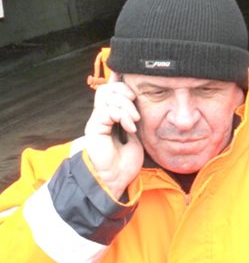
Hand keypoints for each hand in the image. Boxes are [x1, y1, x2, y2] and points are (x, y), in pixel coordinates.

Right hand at [84, 73, 143, 198]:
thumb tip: (139, 105)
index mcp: (110, 116)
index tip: (134, 84)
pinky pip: (107, 110)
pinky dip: (122, 116)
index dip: (121, 83)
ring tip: (135, 120)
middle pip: (107, 88)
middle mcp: (101, 116)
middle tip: (136, 106)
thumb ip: (134, 119)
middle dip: (124, 91)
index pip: (111, 90)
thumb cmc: (125, 162)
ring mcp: (97, 121)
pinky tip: (130, 127)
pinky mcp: (94, 127)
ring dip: (126, 105)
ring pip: (107, 96)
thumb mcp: (136, 136)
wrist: (116, 179)